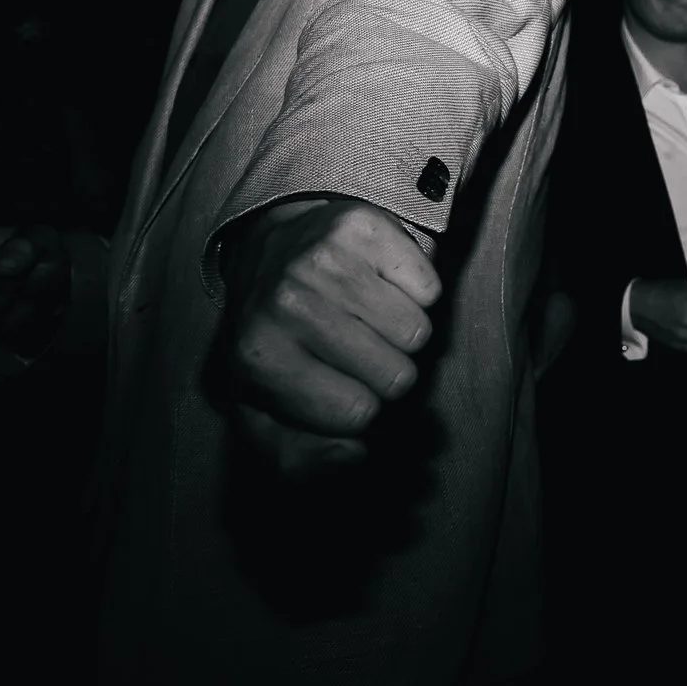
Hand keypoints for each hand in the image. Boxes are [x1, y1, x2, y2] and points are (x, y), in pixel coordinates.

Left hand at [222, 198, 440, 475]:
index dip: (358, 405)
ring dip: (402, 331)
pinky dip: (415, 290)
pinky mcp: (360, 225)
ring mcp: (321, 259)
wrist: (271, 246)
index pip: (357, 413)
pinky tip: (379, 281)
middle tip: (354, 346)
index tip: (335, 384)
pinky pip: (430, 288)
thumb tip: (352, 456)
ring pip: (418, 332)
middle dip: (385, 369)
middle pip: (396, 376)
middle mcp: (283, 303)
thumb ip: (299, 460)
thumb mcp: (267, 413)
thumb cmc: (278, 341)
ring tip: (365, 314)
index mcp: (256, 358)